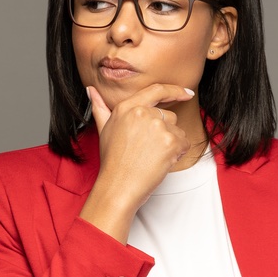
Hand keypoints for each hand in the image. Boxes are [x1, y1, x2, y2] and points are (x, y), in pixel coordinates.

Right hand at [79, 84, 194, 242]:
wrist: (118, 187)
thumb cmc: (112, 161)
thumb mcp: (104, 130)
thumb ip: (100, 107)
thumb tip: (91, 90)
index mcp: (127, 107)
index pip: (156, 90)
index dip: (174, 90)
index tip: (187, 92)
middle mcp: (142, 113)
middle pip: (169, 115)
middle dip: (165, 131)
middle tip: (148, 150)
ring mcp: (157, 126)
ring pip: (177, 130)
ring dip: (171, 143)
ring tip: (152, 157)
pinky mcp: (170, 141)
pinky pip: (184, 143)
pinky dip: (177, 153)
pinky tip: (161, 162)